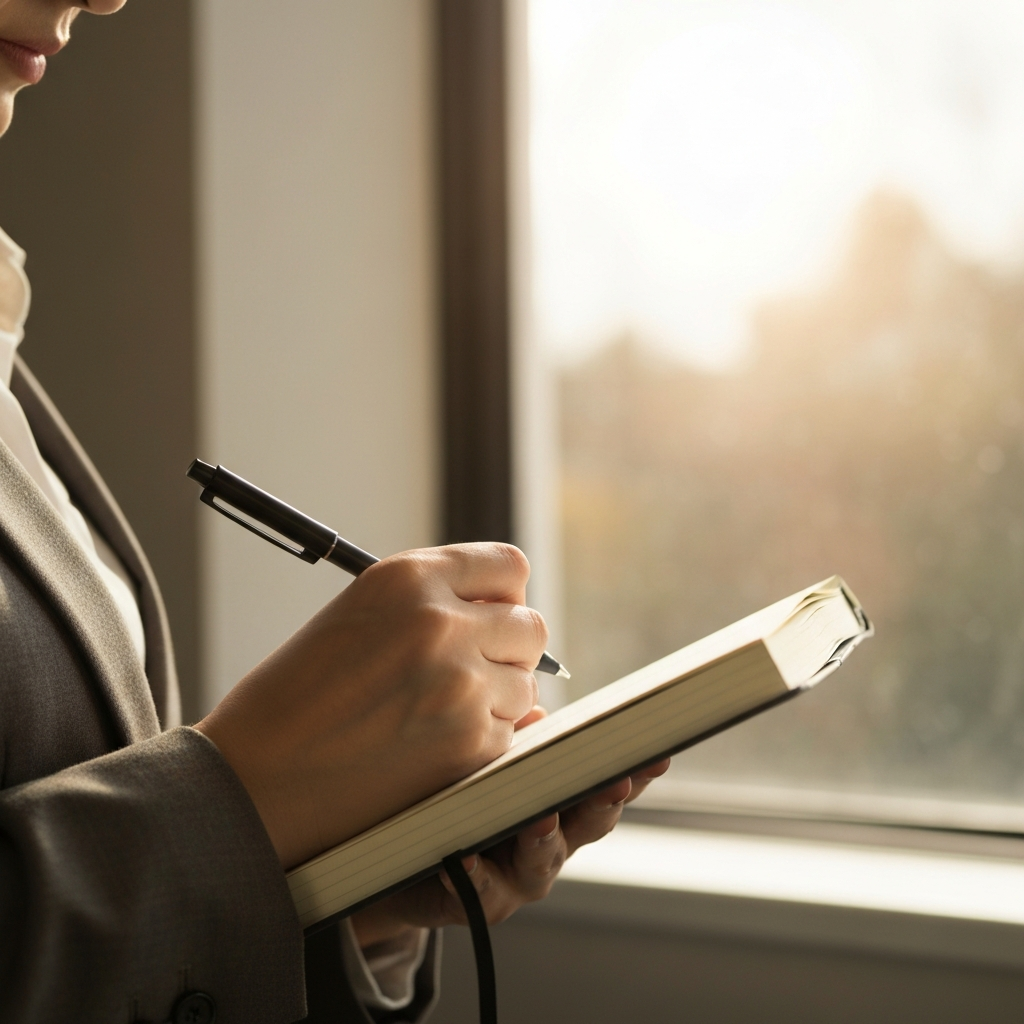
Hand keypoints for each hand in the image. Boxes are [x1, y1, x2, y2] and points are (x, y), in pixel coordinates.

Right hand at [196, 543, 546, 868]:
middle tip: (471, 674)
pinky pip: (512, 733)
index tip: (491, 619)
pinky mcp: (470, 742)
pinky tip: (432, 749)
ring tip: (438, 716)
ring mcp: (461, 682)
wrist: (253, 779)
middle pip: (531, 625)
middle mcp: (441, 620)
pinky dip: (485, 742)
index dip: (505, 597)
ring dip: (498, 700)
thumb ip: (433, 604)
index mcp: (408, 577)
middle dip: (509, 651)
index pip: (508, 567)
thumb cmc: (295, 699)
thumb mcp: (361, 616)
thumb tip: (510, 617)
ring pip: (527, 684)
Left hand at [350, 749, 670, 947]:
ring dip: (544, 839)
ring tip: (539, 820)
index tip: (657, 754)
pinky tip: (464, 859)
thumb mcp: (494, 761)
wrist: (412, 860)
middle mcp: (553, 841)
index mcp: (564, 802)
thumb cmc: (464, 800)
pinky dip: (475, 874)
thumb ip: (518, 741)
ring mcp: (520, 876)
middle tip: (613, 782)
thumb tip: (535, 711)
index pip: (606, 784)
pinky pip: (480, 890)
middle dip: (603, 802)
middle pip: (589, 824)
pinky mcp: (480, 901)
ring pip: (543, 860)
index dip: (636, 773)